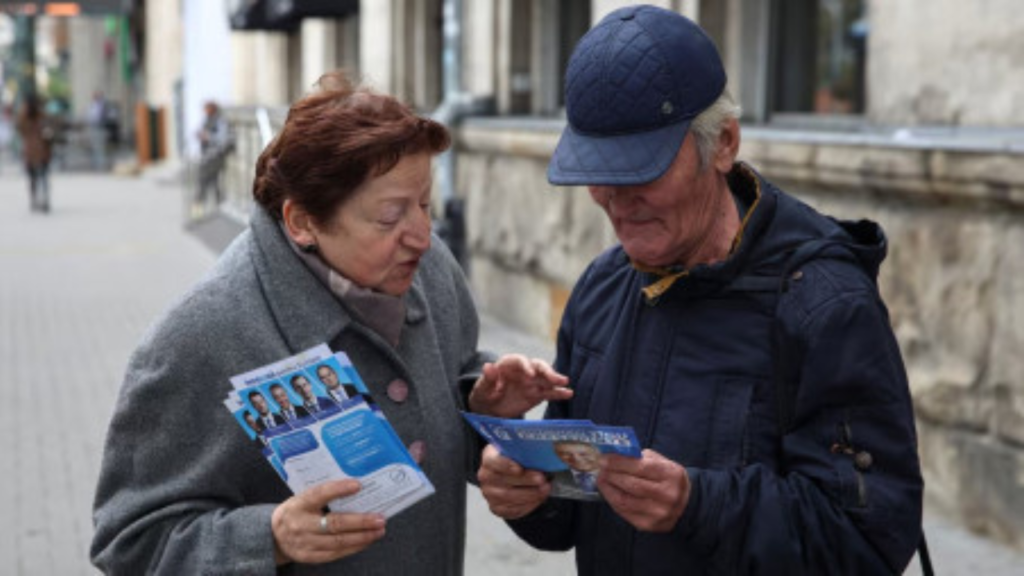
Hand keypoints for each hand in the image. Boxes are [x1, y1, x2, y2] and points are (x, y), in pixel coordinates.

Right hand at [271, 480, 385, 564]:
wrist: (272, 535)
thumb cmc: (296, 511)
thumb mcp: (302, 498)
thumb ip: (324, 494)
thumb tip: (357, 487)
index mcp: (298, 504)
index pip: (319, 494)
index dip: (338, 489)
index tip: (358, 485)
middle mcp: (300, 524)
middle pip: (334, 524)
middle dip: (360, 522)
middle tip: (379, 518)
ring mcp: (304, 543)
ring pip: (338, 542)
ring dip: (362, 537)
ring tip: (378, 530)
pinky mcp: (309, 557)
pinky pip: (335, 554)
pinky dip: (354, 548)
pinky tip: (366, 541)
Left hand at [468, 354, 571, 417]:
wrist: (489, 409)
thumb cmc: (484, 395)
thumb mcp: (482, 389)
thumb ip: (487, 379)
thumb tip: (488, 366)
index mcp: (508, 364)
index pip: (519, 360)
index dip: (526, 366)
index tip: (530, 375)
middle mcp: (523, 370)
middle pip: (538, 366)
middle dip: (547, 371)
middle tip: (555, 378)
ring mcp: (532, 382)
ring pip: (546, 378)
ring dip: (556, 380)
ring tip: (565, 383)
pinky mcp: (537, 394)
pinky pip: (549, 392)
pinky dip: (558, 393)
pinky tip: (568, 394)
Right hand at [477, 444, 550, 518]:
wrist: (510, 476)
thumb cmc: (516, 461)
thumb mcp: (519, 451)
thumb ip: (525, 452)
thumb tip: (541, 455)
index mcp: (489, 458)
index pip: (494, 461)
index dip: (506, 465)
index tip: (519, 469)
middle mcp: (486, 476)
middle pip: (504, 480)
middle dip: (526, 480)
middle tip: (542, 478)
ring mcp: (490, 494)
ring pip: (509, 497)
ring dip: (530, 493)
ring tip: (545, 488)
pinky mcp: (497, 508)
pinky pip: (513, 509)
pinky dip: (529, 504)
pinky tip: (539, 498)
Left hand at [598, 449, 690, 532]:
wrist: (685, 504)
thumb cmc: (668, 478)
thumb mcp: (661, 462)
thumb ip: (640, 457)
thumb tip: (614, 455)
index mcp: (671, 475)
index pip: (640, 467)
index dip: (619, 462)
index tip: (604, 458)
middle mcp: (666, 495)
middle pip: (631, 484)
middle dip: (611, 474)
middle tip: (601, 468)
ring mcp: (657, 513)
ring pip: (624, 500)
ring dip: (608, 488)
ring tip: (601, 478)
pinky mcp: (648, 525)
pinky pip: (624, 511)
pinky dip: (612, 500)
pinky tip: (608, 491)